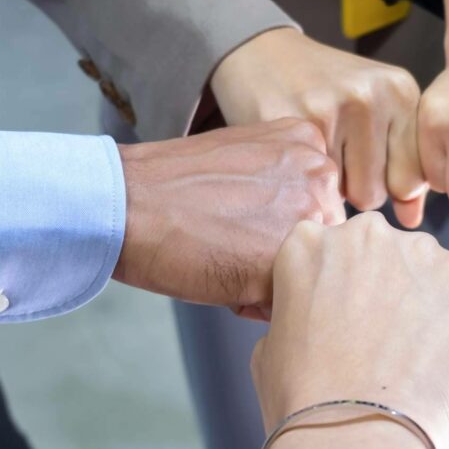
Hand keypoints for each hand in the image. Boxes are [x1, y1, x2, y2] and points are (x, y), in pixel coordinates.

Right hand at [113, 119, 343, 310]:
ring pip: (310, 271)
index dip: (284, 230)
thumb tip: (314, 239)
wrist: (125, 205)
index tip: (246, 224)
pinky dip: (258, 303)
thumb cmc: (174, 190)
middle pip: (324, 241)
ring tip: (229, 261)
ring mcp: (308, 213)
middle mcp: (319, 174)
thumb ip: (289, 187)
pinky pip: (288, 300)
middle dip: (286, 258)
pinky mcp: (287, 257)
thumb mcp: (247, 164)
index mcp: (310, 145)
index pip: (323, 208)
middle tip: (235, 246)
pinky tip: (225, 280)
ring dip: (275, 281)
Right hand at [211, 28, 426, 226]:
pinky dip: (302, 181)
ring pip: (344, 195)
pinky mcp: (293, 124)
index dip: (387, 186)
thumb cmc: (327, 92)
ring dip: (329, 188)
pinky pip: (311, 187)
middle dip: (355, 188)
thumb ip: (402, 168)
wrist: (263, 53)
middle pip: (377, 193)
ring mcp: (331, 109)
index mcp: (400, 91)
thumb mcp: (376, 115)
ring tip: (317, 153)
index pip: (412, 179)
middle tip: (335, 156)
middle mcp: (371, 96)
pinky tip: (294, 154)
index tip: (368, 165)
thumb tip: (412, 222)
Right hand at [253, 212, 448, 448]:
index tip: (347, 320)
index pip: (333, 250)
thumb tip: (319, 311)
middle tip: (383, 339)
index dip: (342, 289)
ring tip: (414, 354)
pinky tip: (439, 356)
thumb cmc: (306, 403)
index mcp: (308, 243)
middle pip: (381, 251)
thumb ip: (299, 306)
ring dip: (424, 299)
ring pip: (426, 268)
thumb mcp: (271, 343)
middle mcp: (363, 233)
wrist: (356, 440)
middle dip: (384, 286)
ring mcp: (418, 252)